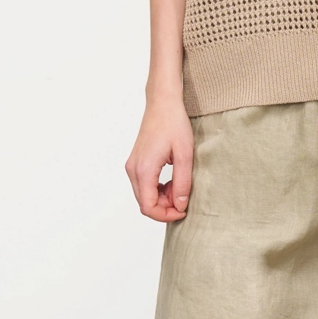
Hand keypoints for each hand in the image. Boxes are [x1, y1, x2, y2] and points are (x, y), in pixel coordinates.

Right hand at [126, 95, 193, 221]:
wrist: (163, 103)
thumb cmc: (174, 123)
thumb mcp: (185, 155)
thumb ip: (182, 183)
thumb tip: (179, 205)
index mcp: (144, 169)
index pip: (148, 206)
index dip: (165, 215)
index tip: (182, 211)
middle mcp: (133, 169)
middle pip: (144, 203)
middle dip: (165, 208)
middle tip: (184, 198)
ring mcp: (132, 166)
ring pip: (144, 196)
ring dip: (162, 199)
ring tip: (179, 187)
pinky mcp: (136, 163)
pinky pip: (144, 186)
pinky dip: (157, 189)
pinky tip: (171, 181)